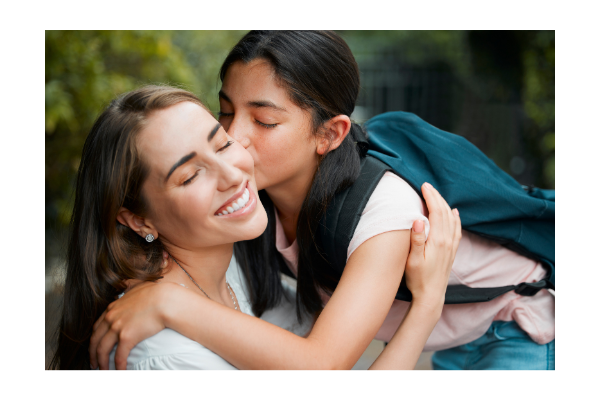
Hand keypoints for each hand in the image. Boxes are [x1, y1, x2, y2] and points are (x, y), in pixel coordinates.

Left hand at [89, 281, 178, 370]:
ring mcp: (117, 328)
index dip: (94, 339)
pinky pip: (119, 357)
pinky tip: (120, 372)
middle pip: (95, 340)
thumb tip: (126, 283)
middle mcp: (111, 318)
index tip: (95, 347)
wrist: (165, 300)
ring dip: (101, 363)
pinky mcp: (127, 338)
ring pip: (102, 351)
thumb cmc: (155, 293)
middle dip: (92, 354)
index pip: (97, 327)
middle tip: (93, 363)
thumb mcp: (137, 285)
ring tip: (103, 371)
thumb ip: (128, 286)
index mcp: (112, 308)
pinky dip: (118, 366)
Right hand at [405, 182, 461, 311]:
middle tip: (427, 186)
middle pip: (445, 212)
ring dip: (445, 204)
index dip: (431, 197)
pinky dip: (455, 217)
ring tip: (436, 195)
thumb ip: (416, 239)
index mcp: (437, 240)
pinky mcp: (452, 250)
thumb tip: (418, 219)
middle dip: (436, 197)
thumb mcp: (412, 260)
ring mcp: (451, 246)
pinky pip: (457, 229)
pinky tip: (454, 212)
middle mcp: (447, 241)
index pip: (436, 212)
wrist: (431, 295)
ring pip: (452, 219)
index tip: (424, 186)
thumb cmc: (418, 279)